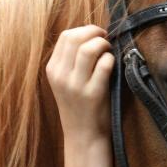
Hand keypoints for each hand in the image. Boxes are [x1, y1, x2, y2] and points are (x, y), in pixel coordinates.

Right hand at [46, 25, 113, 143]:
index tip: (97, 35)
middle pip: (75, 38)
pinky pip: (104, 65)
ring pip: (89, 49)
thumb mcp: (66, 82)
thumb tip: (91, 36)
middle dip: (95, 33)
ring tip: (110, 51)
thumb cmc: (80, 107)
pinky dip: (111, 59)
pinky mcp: (93, 94)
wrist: (83, 136)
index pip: (65, 36)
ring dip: (103, 44)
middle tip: (106, 39)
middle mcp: (61, 75)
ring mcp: (76, 85)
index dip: (84, 30)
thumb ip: (72, 61)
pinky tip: (113, 64)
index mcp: (53, 69)